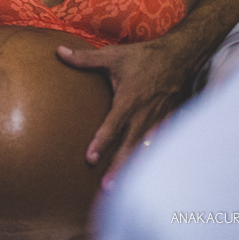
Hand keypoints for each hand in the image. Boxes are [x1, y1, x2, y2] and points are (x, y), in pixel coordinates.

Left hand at [57, 39, 189, 188]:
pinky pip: (158, 144)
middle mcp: (143, 114)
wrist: (179, 56)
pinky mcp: (167, 121)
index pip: (112, 126)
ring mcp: (157, 119)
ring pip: (143, 149)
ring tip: (121, 187)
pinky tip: (142, 173)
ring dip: (132, 167)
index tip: (90, 158)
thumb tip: (58, 52)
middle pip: (129, 146)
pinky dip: (149, 159)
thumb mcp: (112, 55)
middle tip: (107, 187)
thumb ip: (84, 58)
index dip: (101, 142)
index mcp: (128, 100)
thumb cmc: (143, 56)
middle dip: (118, 167)